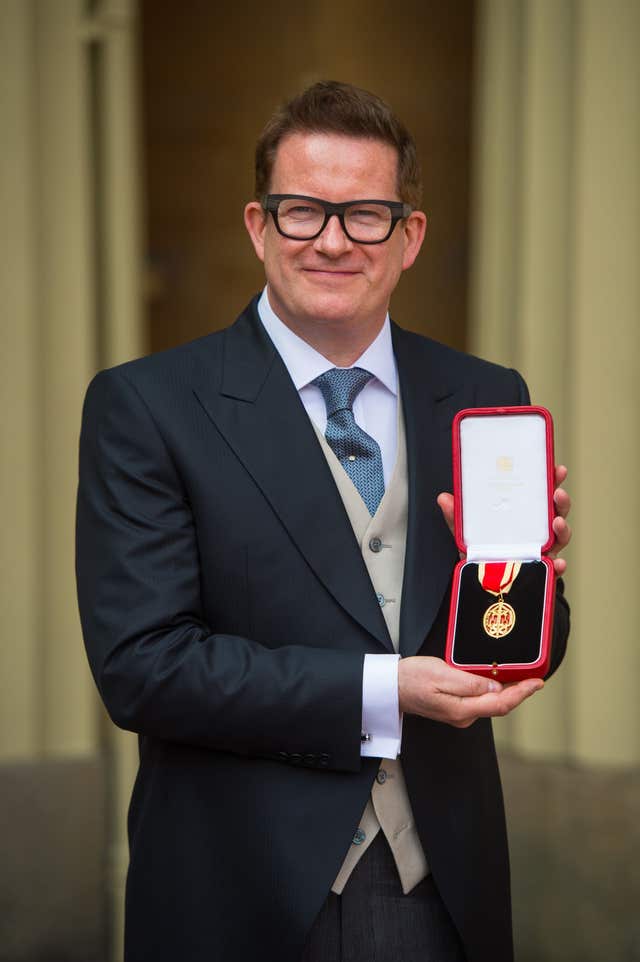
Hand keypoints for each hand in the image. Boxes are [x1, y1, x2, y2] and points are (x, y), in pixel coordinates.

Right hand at [398, 656, 542, 726]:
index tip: (537, 683)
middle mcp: (463, 716)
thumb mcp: (441, 673)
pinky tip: (496, 681)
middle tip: (534, 678)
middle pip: (499, 705)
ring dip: (506, 691)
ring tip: (520, 677)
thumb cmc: (411, 678)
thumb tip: (495, 687)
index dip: (522, 693)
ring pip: (490, 703)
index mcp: (462, 709)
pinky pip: (479, 701)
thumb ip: (470, 682)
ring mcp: (459, 714)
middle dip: (519, 692)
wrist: (389, 687)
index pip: (501, 703)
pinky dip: (491, 691)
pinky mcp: (455, 709)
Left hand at [436, 464, 571, 575]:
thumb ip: (458, 517)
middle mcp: (537, 531)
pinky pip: (553, 569)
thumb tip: (444, 498)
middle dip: (561, 501)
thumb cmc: (484, 552)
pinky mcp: (541, 571)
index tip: (556, 469)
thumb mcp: (470, 532)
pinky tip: (557, 562)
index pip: (540, 494)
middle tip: (557, 492)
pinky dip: (558, 566)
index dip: (551, 480)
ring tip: (557, 522)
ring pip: (560, 537)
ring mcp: (542, 551)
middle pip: (556, 512)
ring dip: (563, 528)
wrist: (486, 584)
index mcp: (524, 516)